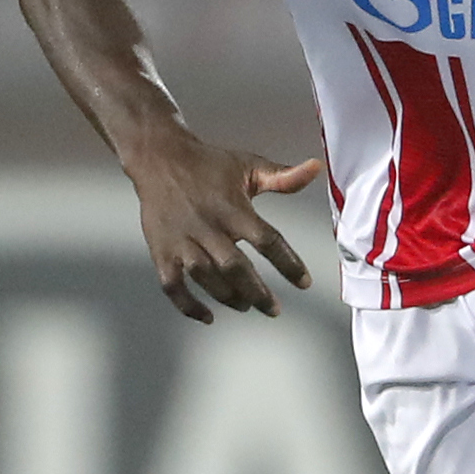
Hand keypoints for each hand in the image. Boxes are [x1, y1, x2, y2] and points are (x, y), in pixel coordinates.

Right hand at [121, 134, 323, 320]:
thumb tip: (315, 168)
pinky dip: (189, 305)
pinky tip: (207, 316)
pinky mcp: (162, 252)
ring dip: (228, 297)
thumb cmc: (207, 164)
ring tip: (245, 305)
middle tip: (273, 309)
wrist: (159, 157)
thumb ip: (282, 177)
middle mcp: (208, 227)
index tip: (304, 283)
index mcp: (232, 208)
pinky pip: (173, 286)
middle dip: (257, 292)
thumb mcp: (248, 166)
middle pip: (236, 268)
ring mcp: (182, 241)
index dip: (288, 264)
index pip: (267, 240)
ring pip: (207, 278)